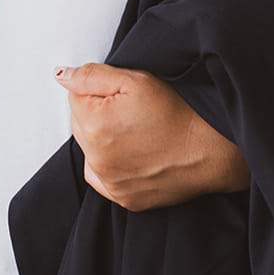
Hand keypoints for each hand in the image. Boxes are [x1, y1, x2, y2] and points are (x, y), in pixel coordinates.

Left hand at [54, 62, 248, 210]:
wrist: (211, 148)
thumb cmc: (177, 112)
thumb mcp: (135, 80)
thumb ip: (91, 76)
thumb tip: (62, 76)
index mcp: (93, 125)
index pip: (75, 97)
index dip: (99, 90)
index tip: (122, 95)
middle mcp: (96, 158)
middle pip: (79, 124)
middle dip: (97, 113)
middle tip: (132, 112)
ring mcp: (110, 183)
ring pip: (89, 150)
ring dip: (101, 140)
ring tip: (133, 132)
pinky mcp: (124, 199)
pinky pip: (102, 178)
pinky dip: (109, 166)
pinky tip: (130, 154)